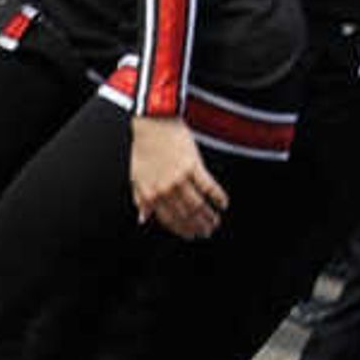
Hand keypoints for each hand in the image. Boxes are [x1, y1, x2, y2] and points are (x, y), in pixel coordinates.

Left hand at [129, 115, 226, 238]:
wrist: (153, 124)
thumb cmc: (144, 148)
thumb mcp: (136, 177)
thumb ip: (140, 199)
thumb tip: (143, 218)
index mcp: (150, 194)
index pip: (169, 219)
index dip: (181, 230)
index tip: (191, 235)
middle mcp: (165, 189)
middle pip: (185, 215)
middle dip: (198, 226)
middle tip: (208, 231)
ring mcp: (180, 178)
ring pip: (197, 205)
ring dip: (208, 216)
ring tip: (216, 221)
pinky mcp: (193, 165)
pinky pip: (208, 186)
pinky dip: (217, 196)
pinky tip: (223, 203)